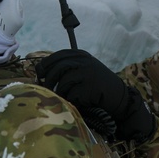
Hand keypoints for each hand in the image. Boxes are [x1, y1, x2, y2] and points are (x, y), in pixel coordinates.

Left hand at [36, 49, 154, 141]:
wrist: (118, 97)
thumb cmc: (97, 86)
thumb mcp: (84, 70)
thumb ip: (67, 68)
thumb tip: (41, 74)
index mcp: (81, 55)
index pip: (57, 56)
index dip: (45, 65)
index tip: (39, 74)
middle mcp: (85, 61)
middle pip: (58, 68)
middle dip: (48, 80)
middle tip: (44, 90)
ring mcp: (88, 73)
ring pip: (63, 83)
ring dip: (60, 93)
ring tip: (64, 98)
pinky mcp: (90, 87)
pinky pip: (72, 95)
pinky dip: (72, 101)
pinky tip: (78, 102)